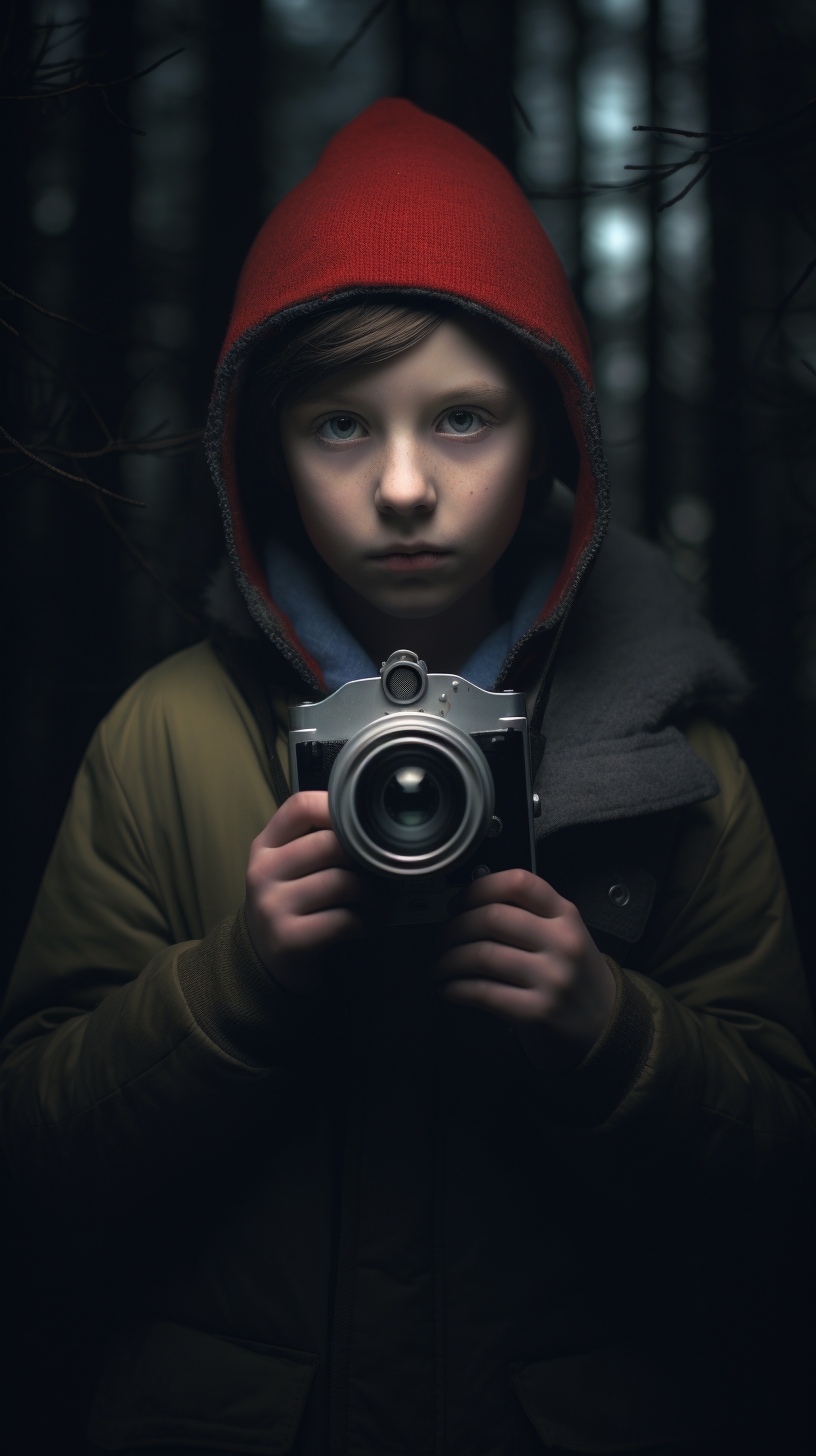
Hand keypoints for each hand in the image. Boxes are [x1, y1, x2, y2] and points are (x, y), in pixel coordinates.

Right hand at [245, 790, 375, 995]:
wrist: (262, 960)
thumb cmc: (289, 905)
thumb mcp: (288, 868)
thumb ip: (315, 841)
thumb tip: (370, 825)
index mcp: (265, 846)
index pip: (301, 806)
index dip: (338, 808)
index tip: (362, 827)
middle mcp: (263, 872)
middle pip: (329, 844)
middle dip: (365, 860)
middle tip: (379, 875)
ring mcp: (272, 906)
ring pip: (342, 882)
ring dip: (372, 895)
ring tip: (376, 904)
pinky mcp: (288, 939)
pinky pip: (343, 920)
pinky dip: (365, 923)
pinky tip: (366, 926)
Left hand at [436, 869, 615, 1070]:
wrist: (606, 1027)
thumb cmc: (575, 978)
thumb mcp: (565, 936)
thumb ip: (530, 915)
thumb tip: (468, 906)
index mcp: (566, 916)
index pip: (518, 883)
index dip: (477, 888)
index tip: (457, 903)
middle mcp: (561, 943)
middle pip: (490, 918)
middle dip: (452, 929)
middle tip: (440, 940)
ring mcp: (551, 978)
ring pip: (480, 955)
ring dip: (447, 961)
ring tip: (439, 966)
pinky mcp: (537, 1012)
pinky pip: (481, 992)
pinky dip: (455, 989)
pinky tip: (449, 989)